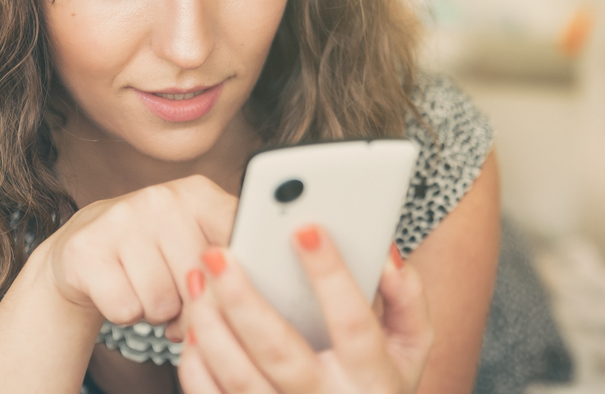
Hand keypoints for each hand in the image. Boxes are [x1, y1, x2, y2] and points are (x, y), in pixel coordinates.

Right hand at [43, 175, 236, 330]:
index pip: (237, 237)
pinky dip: (127, 315)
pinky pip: (127, 311)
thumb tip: (255, 293)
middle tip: (175, 289)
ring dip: (158, 312)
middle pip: (199, 282)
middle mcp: (159, 198)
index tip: (236, 288)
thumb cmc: (156, 252)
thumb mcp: (196, 239)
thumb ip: (232, 257)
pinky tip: (122, 290)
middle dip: (191, 302)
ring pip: (162, 304)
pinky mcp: (86, 249)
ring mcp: (120, 220)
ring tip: (147, 287)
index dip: (240, 276)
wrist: (86, 249)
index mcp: (198, 194)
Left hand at [177, 227, 432, 392]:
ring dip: (212, 326)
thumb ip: (406, 297)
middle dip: (245, 300)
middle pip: (281, 351)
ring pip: (240, 378)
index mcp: (373, 378)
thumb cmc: (380, 382)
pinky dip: (197, 365)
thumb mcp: (411, 347)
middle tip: (218, 253)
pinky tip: (193, 326)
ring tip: (197, 279)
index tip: (305, 227)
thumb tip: (384, 254)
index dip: (331, 275)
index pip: (353, 323)